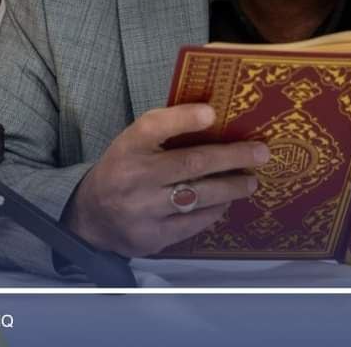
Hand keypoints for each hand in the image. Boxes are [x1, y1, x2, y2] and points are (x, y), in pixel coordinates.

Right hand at [61, 103, 269, 256]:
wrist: (90, 217)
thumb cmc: (124, 169)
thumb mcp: (133, 144)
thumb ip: (165, 132)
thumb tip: (217, 120)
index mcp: (128, 146)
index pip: (154, 126)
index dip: (184, 118)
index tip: (213, 113)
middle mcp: (133, 177)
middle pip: (191, 163)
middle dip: (232, 157)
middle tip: (260, 153)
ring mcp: (142, 210)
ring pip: (198, 196)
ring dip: (231, 187)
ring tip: (250, 182)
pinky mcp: (151, 237)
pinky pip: (193, 222)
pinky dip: (214, 210)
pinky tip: (226, 202)